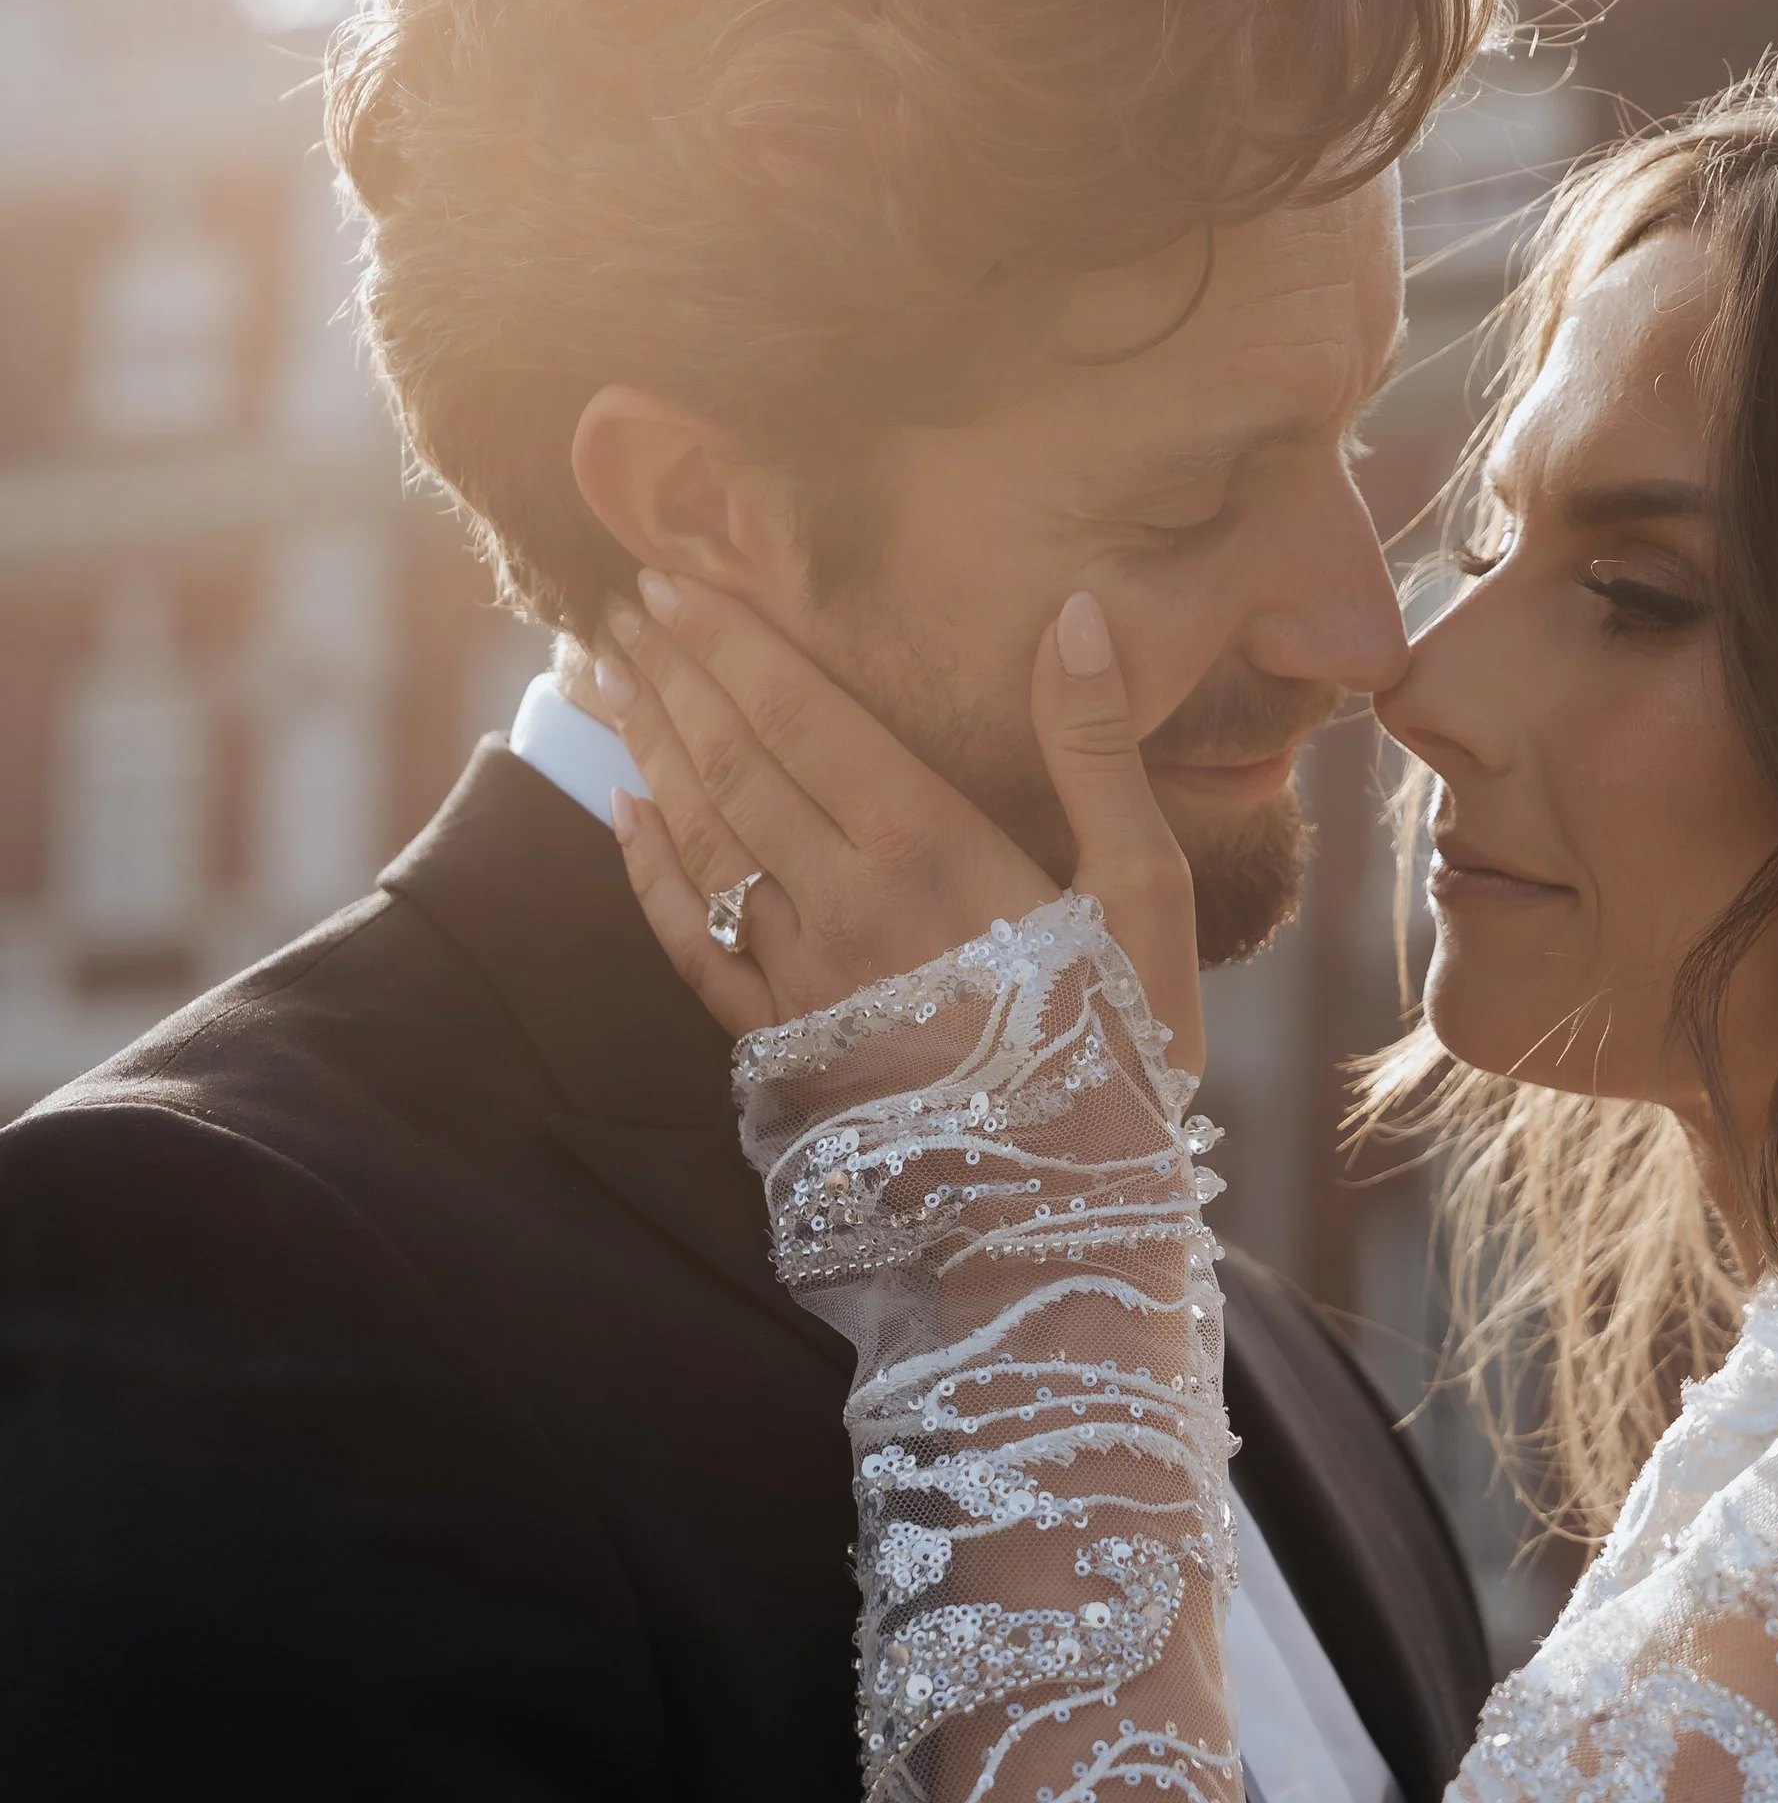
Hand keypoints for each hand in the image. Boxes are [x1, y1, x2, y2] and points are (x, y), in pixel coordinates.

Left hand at [600, 574, 1205, 1073]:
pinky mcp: (777, 1045)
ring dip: (648, 746)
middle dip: (673, 673)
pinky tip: (625, 811)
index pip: (804, 714)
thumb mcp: (1146, 894)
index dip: (732, 639)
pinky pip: (690, 943)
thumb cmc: (1123, 1052)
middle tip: (622, 602)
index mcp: (933, 848)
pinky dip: (649, 872)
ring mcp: (799, 976)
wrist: (1064, 1226)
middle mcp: (846, 901)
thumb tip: (1076, 614)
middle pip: (734, 759)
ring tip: (607, 674)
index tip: (675, 576)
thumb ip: (1098, 750)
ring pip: (701, 836)